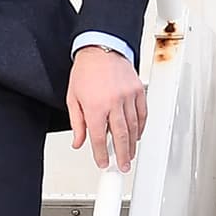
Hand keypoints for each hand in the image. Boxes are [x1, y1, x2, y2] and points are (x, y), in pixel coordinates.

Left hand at [67, 46, 147, 172]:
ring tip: (130, 155)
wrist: (101, 48)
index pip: (98, 138)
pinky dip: (141, 127)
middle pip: (120, 136)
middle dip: (122, 155)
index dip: (101, 154)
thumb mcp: (73, 98)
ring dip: (132, 144)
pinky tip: (137, 135)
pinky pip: (142, 114)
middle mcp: (113, 103)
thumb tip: (78, 142)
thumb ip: (77, 123)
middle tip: (122, 167)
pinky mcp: (138, 91)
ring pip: (134, 127)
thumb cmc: (85, 71)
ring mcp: (128, 97)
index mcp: (95, 106)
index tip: (103, 163)